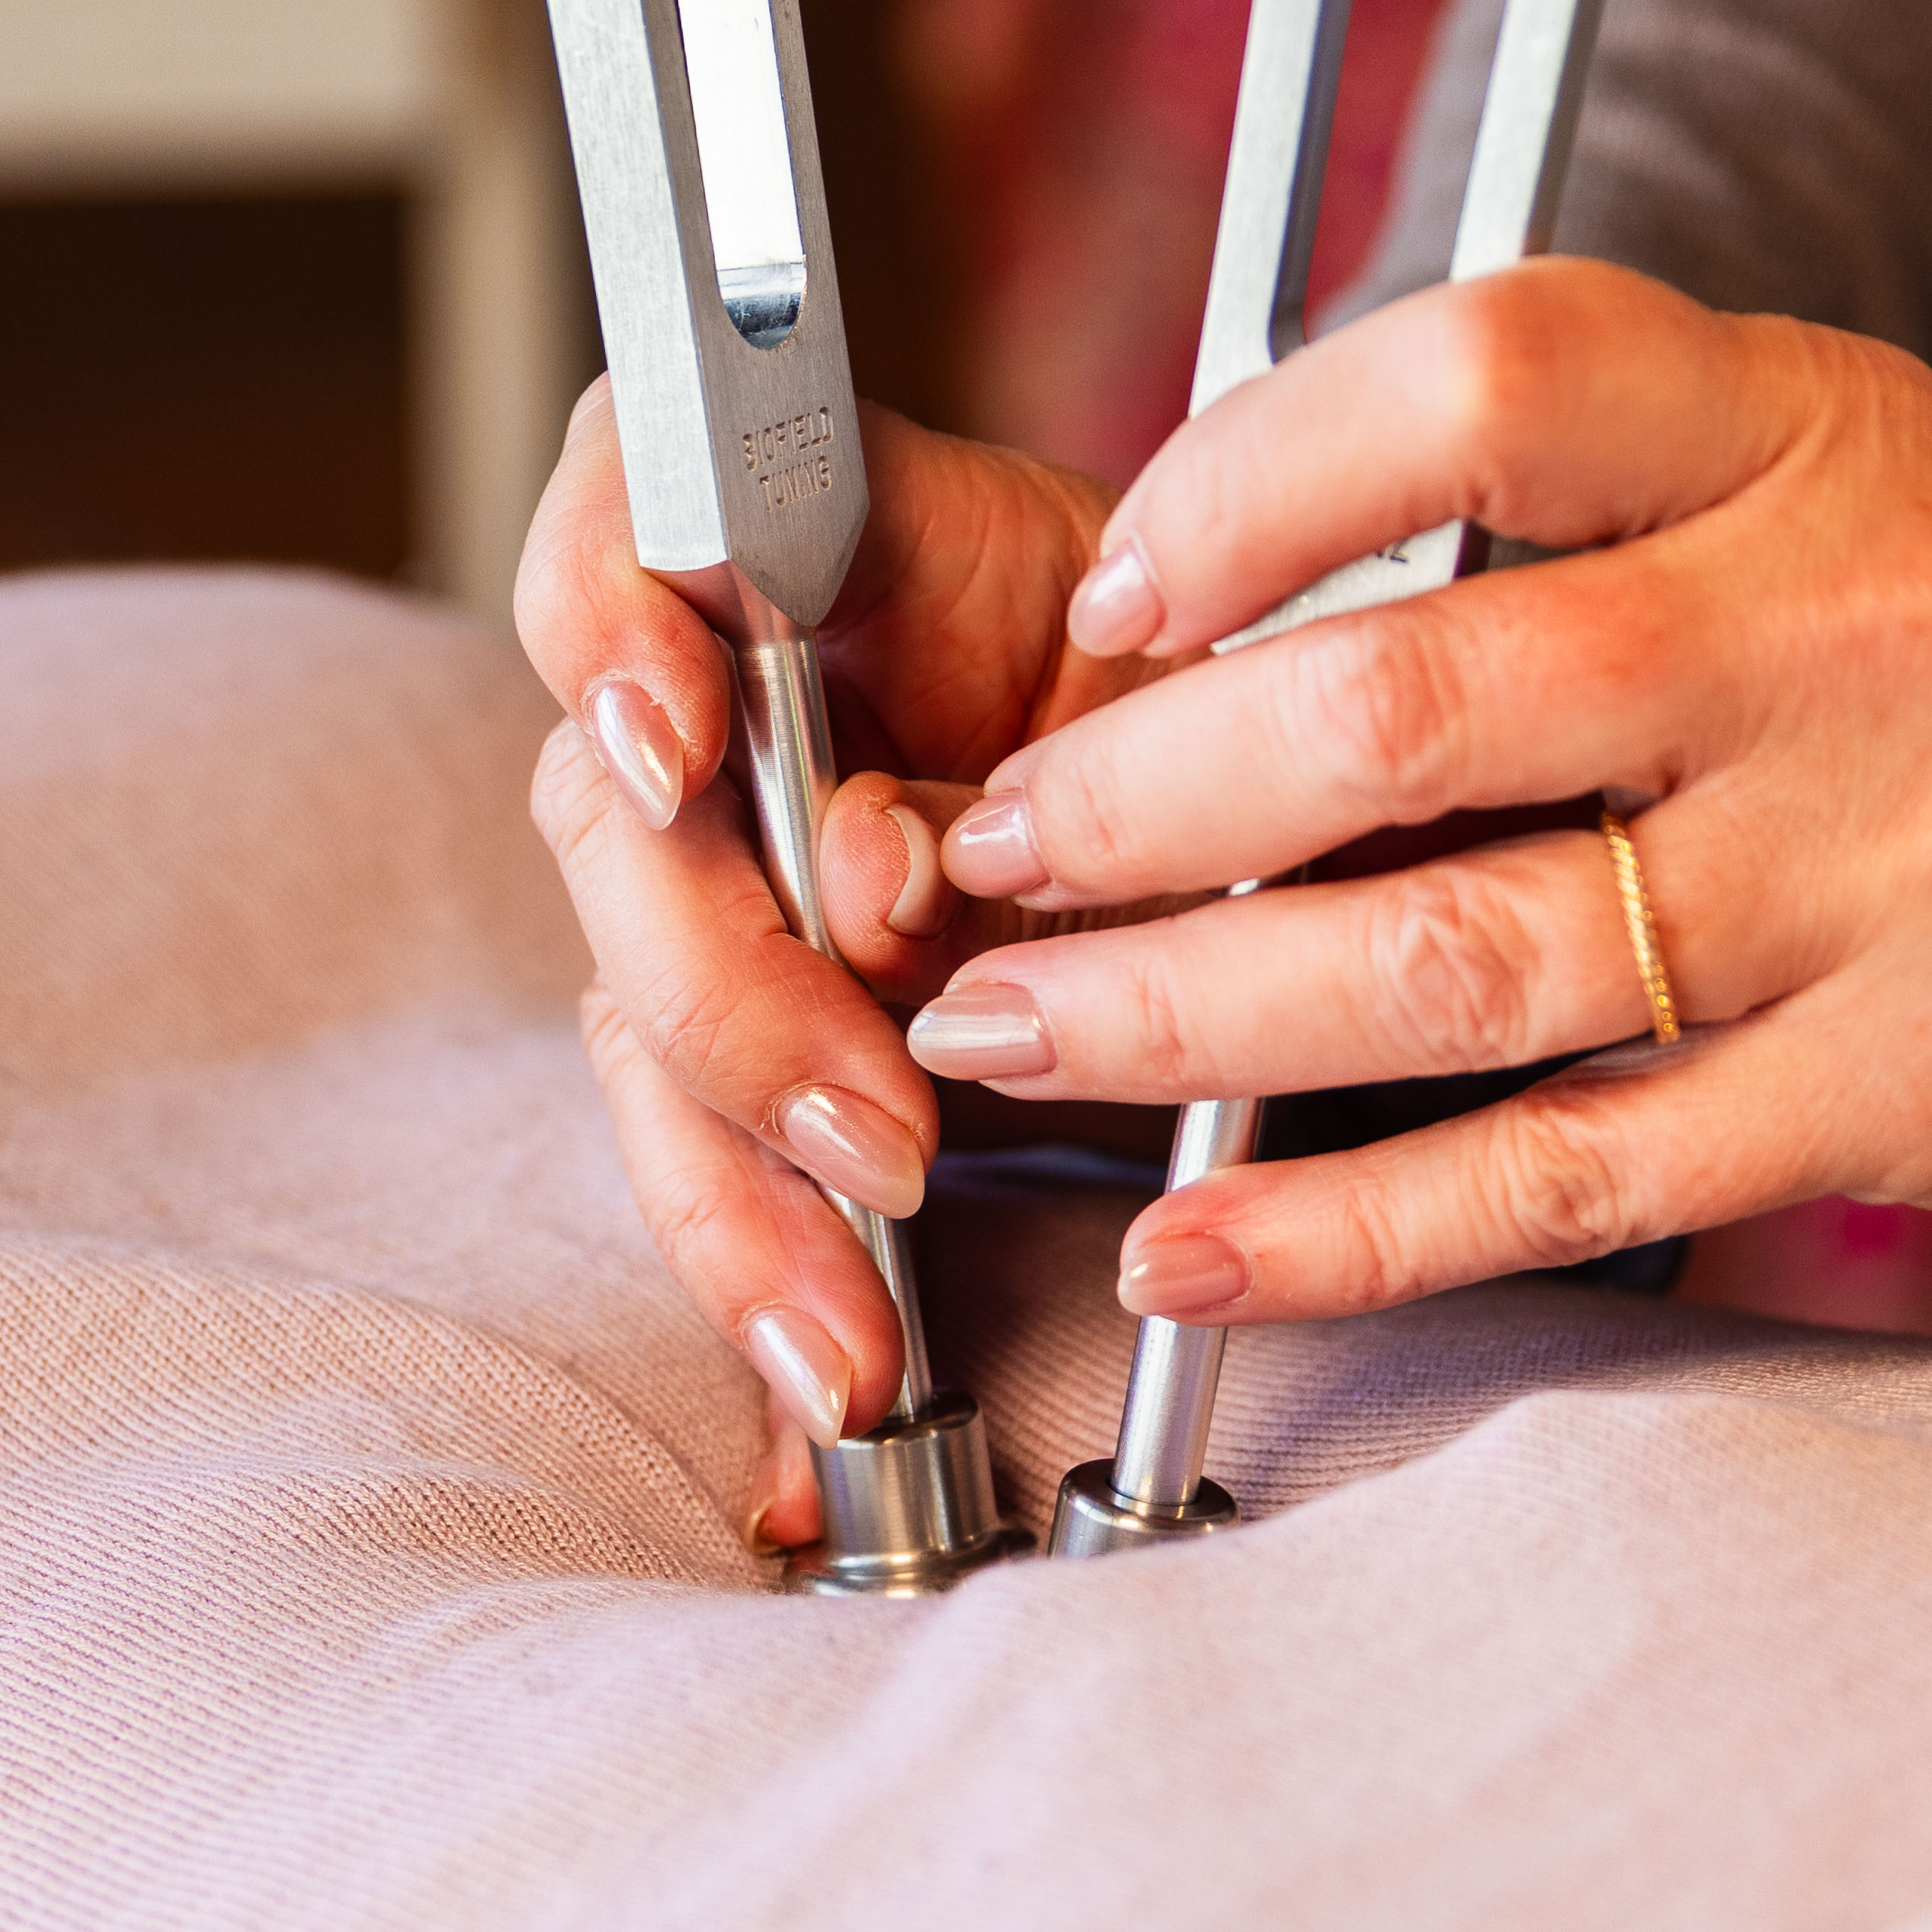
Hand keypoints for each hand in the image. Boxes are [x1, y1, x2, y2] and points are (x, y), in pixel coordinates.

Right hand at [514, 382, 1143, 1544]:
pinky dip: (768, 1291)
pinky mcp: (757, 1033)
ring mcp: (723, 875)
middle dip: (729, 998)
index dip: (616, 620)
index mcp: (824, 542)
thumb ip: (1049, 744)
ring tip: (842, 1342)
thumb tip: (880, 877)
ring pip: (645, 1023)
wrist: (1315, 809)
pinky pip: (715, 1158)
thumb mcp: (1202, 678)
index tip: (676, 743)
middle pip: (616, 822)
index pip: (635, 514)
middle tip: (866, 1130)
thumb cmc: (1254, 699)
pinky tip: (810, 1417)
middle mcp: (725, 702)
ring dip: (738, 1194)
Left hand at [912, 260, 1931, 1331]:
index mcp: (1814, 434)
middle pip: (1407, 704)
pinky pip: (1571, 1175)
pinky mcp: (1910, 1092)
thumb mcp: (1840, 458)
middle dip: (1139, 798)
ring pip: (1453, 964)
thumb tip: (1209, 594)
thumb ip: (1567, 490)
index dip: (1249, 476)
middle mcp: (1846, 639)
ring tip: (1014, 1025)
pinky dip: (1351, 1229)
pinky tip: (1196, 1244)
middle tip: (984, 852)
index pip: (1482, 376)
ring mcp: (1885, 881)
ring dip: (1183, 1017)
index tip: (1111, 595)